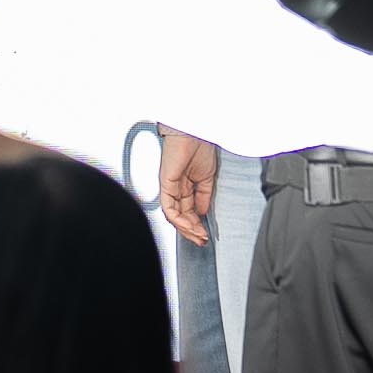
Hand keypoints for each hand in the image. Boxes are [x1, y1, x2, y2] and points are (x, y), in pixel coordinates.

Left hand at [159, 129, 218, 245]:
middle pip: (180, 216)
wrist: (195, 132)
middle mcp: (175, 188)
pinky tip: (190, 225)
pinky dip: (179, 220)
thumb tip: (202, 212)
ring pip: (173, 216)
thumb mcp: (207, 177)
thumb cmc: (200, 147)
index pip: (187, 211)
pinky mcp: (165, 185)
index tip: (205, 234)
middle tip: (201, 240)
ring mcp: (169, 187)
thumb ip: (203, 196)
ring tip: (198, 235)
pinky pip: (169, 208)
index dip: (196, 224)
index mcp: (184, 186)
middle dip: (191, 231)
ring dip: (186, 228)